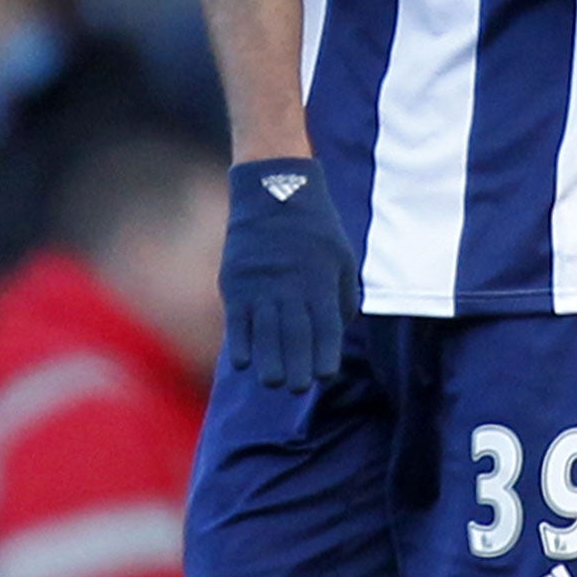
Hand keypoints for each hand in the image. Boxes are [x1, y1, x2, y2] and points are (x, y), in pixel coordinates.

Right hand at [220, 158, 358, 390]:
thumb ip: (340, 297)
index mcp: (321, 282)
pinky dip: (239, 344)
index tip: (323, 376)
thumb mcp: (341, 257)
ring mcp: (261, 284)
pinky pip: (236, 321)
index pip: (325, 331)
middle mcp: (292, 286)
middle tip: (296, 387)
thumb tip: (334, 332)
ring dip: (268, 362)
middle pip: (295, 338)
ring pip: (264, 334)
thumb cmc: (314, 227)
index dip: (324, 358)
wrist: (273, 189)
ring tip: (273, 381)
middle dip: (297, 368)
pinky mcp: (236, 280)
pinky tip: (243, 362)